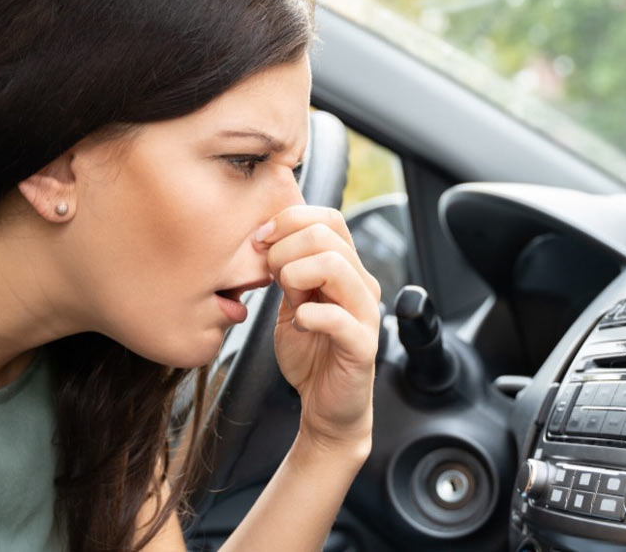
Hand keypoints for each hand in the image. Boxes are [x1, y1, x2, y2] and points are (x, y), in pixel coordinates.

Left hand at [258, 205, 380, 452]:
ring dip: (296, 274)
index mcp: (346, 269)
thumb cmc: (310, 354)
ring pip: (335, 265)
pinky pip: (338, 318)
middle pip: (327, 235)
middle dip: (285, 248)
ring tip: (287, 298)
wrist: (325, 406)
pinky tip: (300, 325)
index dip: (291, 219)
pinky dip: (309, 316)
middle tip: (269, 274)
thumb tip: (267, 240)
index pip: (329, 219)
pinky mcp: (363, 346)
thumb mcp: (292, 303)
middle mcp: (361, 285)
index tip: (260, 239)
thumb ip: (287, 272)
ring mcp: (365, 314)